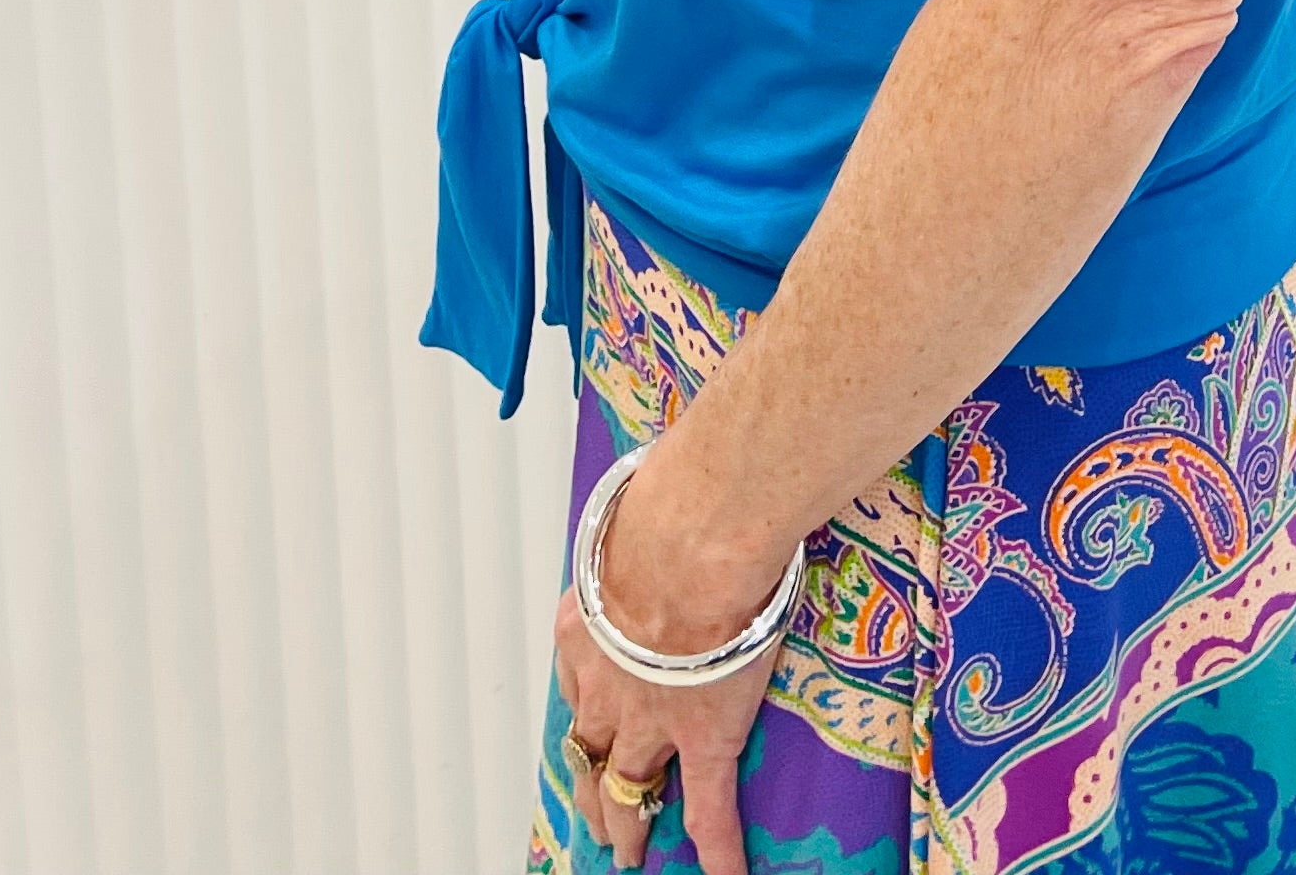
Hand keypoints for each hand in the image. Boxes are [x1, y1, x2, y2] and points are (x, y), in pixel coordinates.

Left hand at [554, 447, 798, 874]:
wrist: (693, 537)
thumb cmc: (670, 503)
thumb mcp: (642, 504)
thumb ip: (654, 502)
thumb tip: (673, 460)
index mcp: (589, 623)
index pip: (578, 677)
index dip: (582, 705)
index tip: (585, 721)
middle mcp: (607, 682)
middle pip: (590, 746)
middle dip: (591, 782)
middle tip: (592, 813)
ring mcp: (653, 718)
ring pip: (632, 786)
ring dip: (629, 822)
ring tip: (627, 854)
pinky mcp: (704, 738)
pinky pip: (710, 808)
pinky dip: (717, 849)